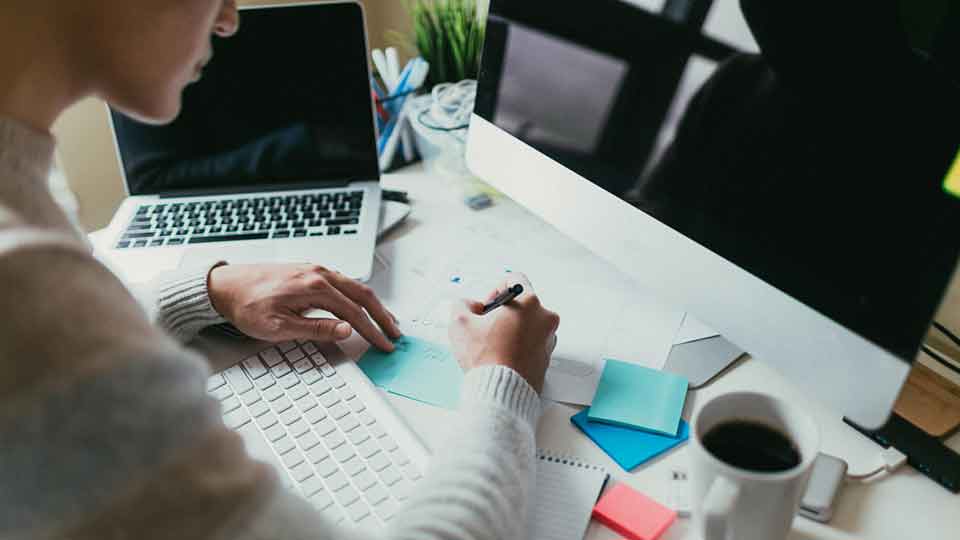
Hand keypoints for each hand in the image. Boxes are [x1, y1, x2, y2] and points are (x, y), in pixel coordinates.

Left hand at [208, 263, 401, 350]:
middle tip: (395, 334)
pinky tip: (359, 305)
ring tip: (384, 320)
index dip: (372, 331)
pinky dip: (358, 295)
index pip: (354, 312)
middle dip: (382, 316)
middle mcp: (319, 273)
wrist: (223, 286)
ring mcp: (314, 269)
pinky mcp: (308, 271)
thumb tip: (347, 330)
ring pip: (355, 286)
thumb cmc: (246, 306)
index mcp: (314, 287)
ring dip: (372, 304)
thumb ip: (316, 329)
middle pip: (363, 294)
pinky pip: (343, 282)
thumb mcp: (278, 327)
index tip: (384, 345)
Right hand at [448, 273, 558, 392]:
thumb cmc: (486, 358)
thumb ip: (462, 304)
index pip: (514, 279)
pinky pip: (532, 343)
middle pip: (523, 303)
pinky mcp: (547, 358)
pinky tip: (502, 356)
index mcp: (528, 302)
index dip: (495, 289)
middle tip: (487, 327)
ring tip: (494, 345)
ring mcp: (548, 339)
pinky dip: (519, 346)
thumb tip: (468, 305)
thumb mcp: (459, 322)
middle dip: (504, 312)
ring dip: (512, 329)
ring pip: (528, 324)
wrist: (501, 392)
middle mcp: (544, 318)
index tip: (487, 306)